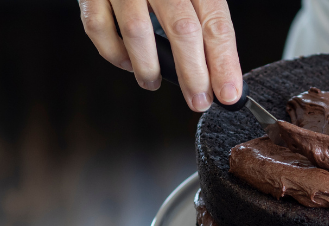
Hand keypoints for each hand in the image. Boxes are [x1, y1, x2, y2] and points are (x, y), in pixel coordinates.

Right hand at [79, 0, 242, 111]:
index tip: (229, 94)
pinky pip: (99, 28)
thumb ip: (205, 26)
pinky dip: (114, 53)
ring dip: (149, 68)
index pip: (215, 21)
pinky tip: (127, 62)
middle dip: (193, 74)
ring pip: (138, 30)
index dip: (224, 62)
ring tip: (153, 82)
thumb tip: (222, 78)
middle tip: (199, 100)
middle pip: (182, 28)